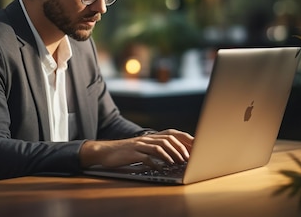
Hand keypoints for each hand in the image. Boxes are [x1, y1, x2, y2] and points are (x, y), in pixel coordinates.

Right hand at [79, 129, 193, 168]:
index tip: (195, 147)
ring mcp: (139, 145)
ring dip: (171, 154)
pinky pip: (147, 156)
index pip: (172, 134)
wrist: (104, 152)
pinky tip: (162, 167)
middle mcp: (146, 138)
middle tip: (188, 158)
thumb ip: (155, 150)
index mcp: (150, 137)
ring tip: (178, 162)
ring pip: (159, 146)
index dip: (184, 139)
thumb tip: (173, 156)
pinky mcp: (132, 153)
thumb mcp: (141, 149)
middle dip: (180, 148)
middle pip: (168, 139)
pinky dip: (157, 162)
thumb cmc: (124, 152)